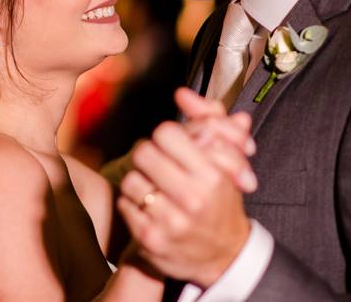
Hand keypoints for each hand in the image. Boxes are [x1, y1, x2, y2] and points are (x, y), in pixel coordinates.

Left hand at [117, 88, 254, 286]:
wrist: (223, 256)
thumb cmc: (220, 200)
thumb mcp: (225, 160)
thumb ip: (209, 121)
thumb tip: (183, 93)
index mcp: (213, 175)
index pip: (167, 133)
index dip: (165, 135)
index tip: (171, 146)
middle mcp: (193, 199)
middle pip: (144, 153)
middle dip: (148, 155)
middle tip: (156, 163)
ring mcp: (171, 222)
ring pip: (131, 179)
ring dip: (139, 180)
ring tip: (153, 186)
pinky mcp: (151, 239)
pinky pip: (125, 204)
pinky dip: (132, 202)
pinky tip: (148, 206)